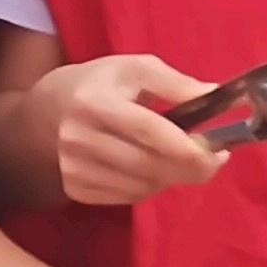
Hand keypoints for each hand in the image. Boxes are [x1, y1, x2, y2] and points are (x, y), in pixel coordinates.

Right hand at [45, 52, 229, 204]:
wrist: (46, 112)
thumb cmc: (100, 84)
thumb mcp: (135, 68)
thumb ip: (175, 82)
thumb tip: (213, 95)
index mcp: (95, 101)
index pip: (148, 130)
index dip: (188, 146)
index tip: (219, 151)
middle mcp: (79, 138)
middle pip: (149, 165)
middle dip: (190, 168)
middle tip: (212, 160)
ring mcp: (73, 168)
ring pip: (142, 187)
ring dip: (170, 177)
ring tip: (175, 157)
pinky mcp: (74, 188)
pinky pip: (128, 198)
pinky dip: (149, 187)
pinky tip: (150, 168)